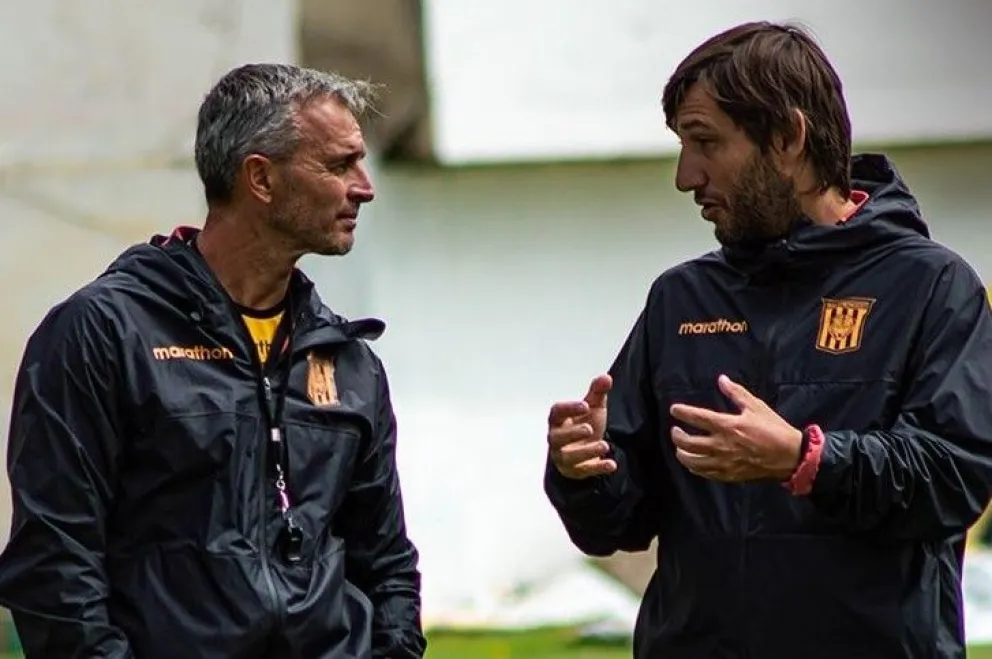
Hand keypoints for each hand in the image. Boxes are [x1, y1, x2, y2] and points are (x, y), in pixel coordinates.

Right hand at [547, 375, 616, 479]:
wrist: (585, 450)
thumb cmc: (584, 424)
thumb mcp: (593, 407)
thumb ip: (597, 392)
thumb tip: (606, 377)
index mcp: (558, 420)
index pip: (557, 412)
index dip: (569, 409)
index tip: (585, 405)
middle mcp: (557, 439)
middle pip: (557, 437)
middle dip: (572, 433)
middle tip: (589, 428)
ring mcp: (564, 457)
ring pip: (569, 457)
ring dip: (586, 452)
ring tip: (604, 445)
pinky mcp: (575, 471)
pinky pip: (584, 471)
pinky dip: (597, 468)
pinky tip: (611, 464)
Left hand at [669, 374, 802, 482]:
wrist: (790, 456)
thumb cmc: (774, 429)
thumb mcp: (756, 406)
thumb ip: (736, 393)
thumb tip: (722, 379)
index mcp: (727, 426)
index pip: (697, 417)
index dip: (682, 412)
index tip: (674, 409)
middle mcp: (722, 445)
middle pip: (688, 443)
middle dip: (676, 436)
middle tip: (675, 430)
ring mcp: (724, 462)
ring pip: (692, 461)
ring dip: (682, 454)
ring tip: (680, 448)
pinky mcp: (729, 475)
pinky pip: (705, 473)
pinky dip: (694, 468)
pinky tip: (693, 462)